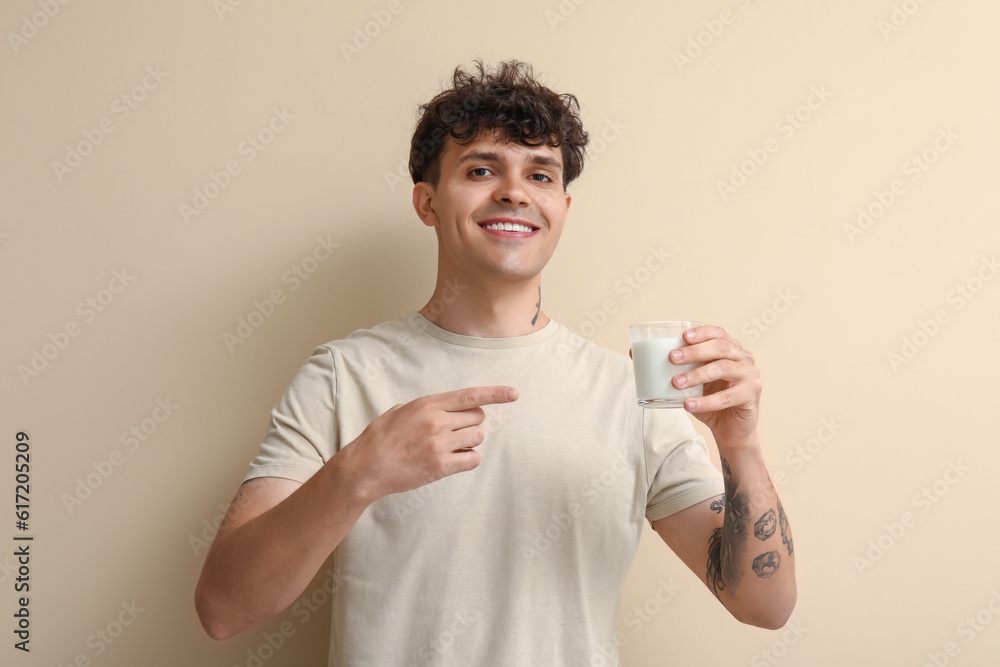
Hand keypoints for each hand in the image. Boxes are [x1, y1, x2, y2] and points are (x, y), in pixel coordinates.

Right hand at [346, 386, 518, 501]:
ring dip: (469, 442)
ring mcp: (439, 445)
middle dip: (470, 424)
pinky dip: (468, 460)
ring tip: (449, 447)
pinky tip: (453, 460)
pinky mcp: (440, 467)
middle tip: (452, 432)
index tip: (514, 393)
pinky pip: (472, 460)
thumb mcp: (400, 410)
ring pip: (477, 438)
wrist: (364, 468)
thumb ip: (427, 407)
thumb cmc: (379, 438)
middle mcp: (436, 422)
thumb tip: (448, 407)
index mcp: (427, 404)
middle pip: (477, 418)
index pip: (470, 395)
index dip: (495, 394)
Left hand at [668, 325, 760, 448]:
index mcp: (731, 350)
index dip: (701, 332)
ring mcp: (750, 376)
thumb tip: (633, 353)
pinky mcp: (751, 395)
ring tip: (676, 383)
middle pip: (720, 348)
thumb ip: (673, 368)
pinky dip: (706, 401)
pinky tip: (689, 405)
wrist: (731, 430)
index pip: (718, 333)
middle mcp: (743, 359)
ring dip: (697, 375)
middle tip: (672, 358)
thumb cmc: (710, 401)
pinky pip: (727, 397)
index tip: (683, 336)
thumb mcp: (690, 383)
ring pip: (723, 369)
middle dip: (694, 351)